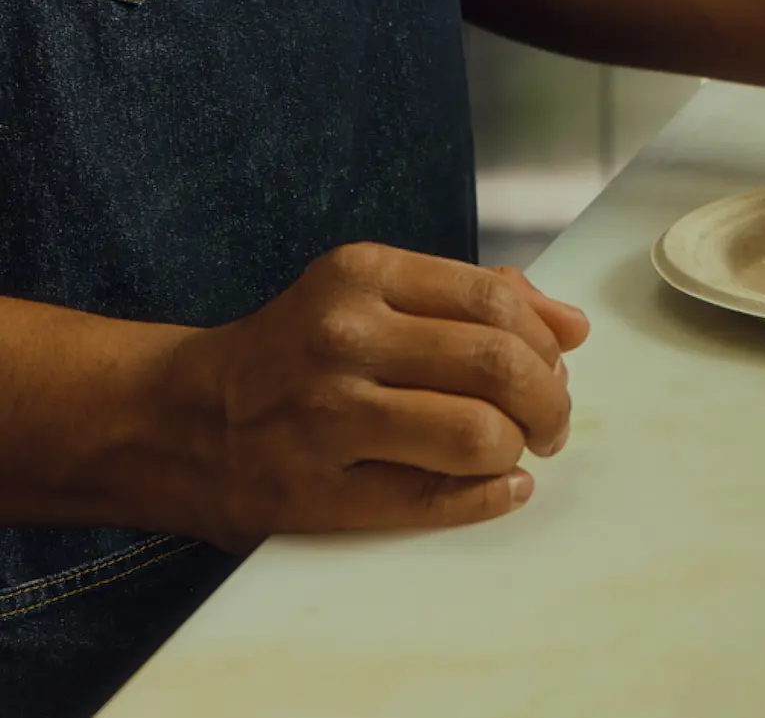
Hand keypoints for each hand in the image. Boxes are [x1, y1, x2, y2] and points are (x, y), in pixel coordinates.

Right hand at [159, 245, 589, 551]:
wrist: (184, 416)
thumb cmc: (295, 350)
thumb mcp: (367, 291)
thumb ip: (469, 296)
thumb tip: (571, 325)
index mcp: (363, 275)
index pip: (493, 299)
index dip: (544, 340)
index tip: (555, 365)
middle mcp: (346, 337)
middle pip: (497, 365)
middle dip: (549, 401)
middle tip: (551, 421)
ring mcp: (330, 416)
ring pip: (476, 434)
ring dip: (519, 451)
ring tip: (516, 453)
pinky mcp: (318, 492)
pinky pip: (434, 499)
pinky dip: (488, 498)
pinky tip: (497, 488)